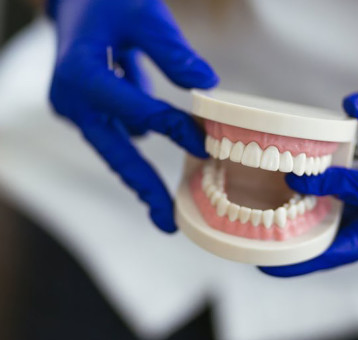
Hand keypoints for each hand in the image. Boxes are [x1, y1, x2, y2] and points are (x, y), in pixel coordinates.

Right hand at [47, 0, 217, 231]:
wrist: (75, 3)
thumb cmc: (107, 3)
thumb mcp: (142, 13)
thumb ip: (172, 50)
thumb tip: (207, 83)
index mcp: (81, 75)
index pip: (136, 111)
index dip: (173, 129)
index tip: (204, 145)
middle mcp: (72, 100)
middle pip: (114, 154)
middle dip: (144, 187)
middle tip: (169, 222)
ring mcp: (76, 110)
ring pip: (115, 150)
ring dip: (142, 173)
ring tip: (169, 205)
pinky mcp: (86, 112)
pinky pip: (117, 134)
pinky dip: (139, 143)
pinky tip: (162, 154)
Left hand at [262, 72, 357, 276]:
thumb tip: (351, 106)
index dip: (342, 187)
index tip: (303, 176)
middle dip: (318, 254)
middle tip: (273, 260)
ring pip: (354, 242)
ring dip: (314, 253)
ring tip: (271, 256)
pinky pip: (352, 228)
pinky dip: (323, 234)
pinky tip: (290, 228)